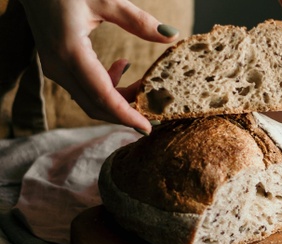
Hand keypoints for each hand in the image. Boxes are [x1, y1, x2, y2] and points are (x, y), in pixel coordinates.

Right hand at [18, 0, 178, 133]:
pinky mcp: (57, 65)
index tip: (147, 128)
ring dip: (118, 99)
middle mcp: (59, 66)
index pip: (102, 96)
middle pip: (95, 105)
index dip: (126, 115)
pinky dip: (107, 86)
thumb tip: (171, 36)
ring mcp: (55, 68)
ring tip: (142, 84)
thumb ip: (139, 21)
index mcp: (70, 52)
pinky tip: (122, 67)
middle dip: (125, 112)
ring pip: (90, 99)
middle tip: (154, 111)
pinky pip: (84, 87)